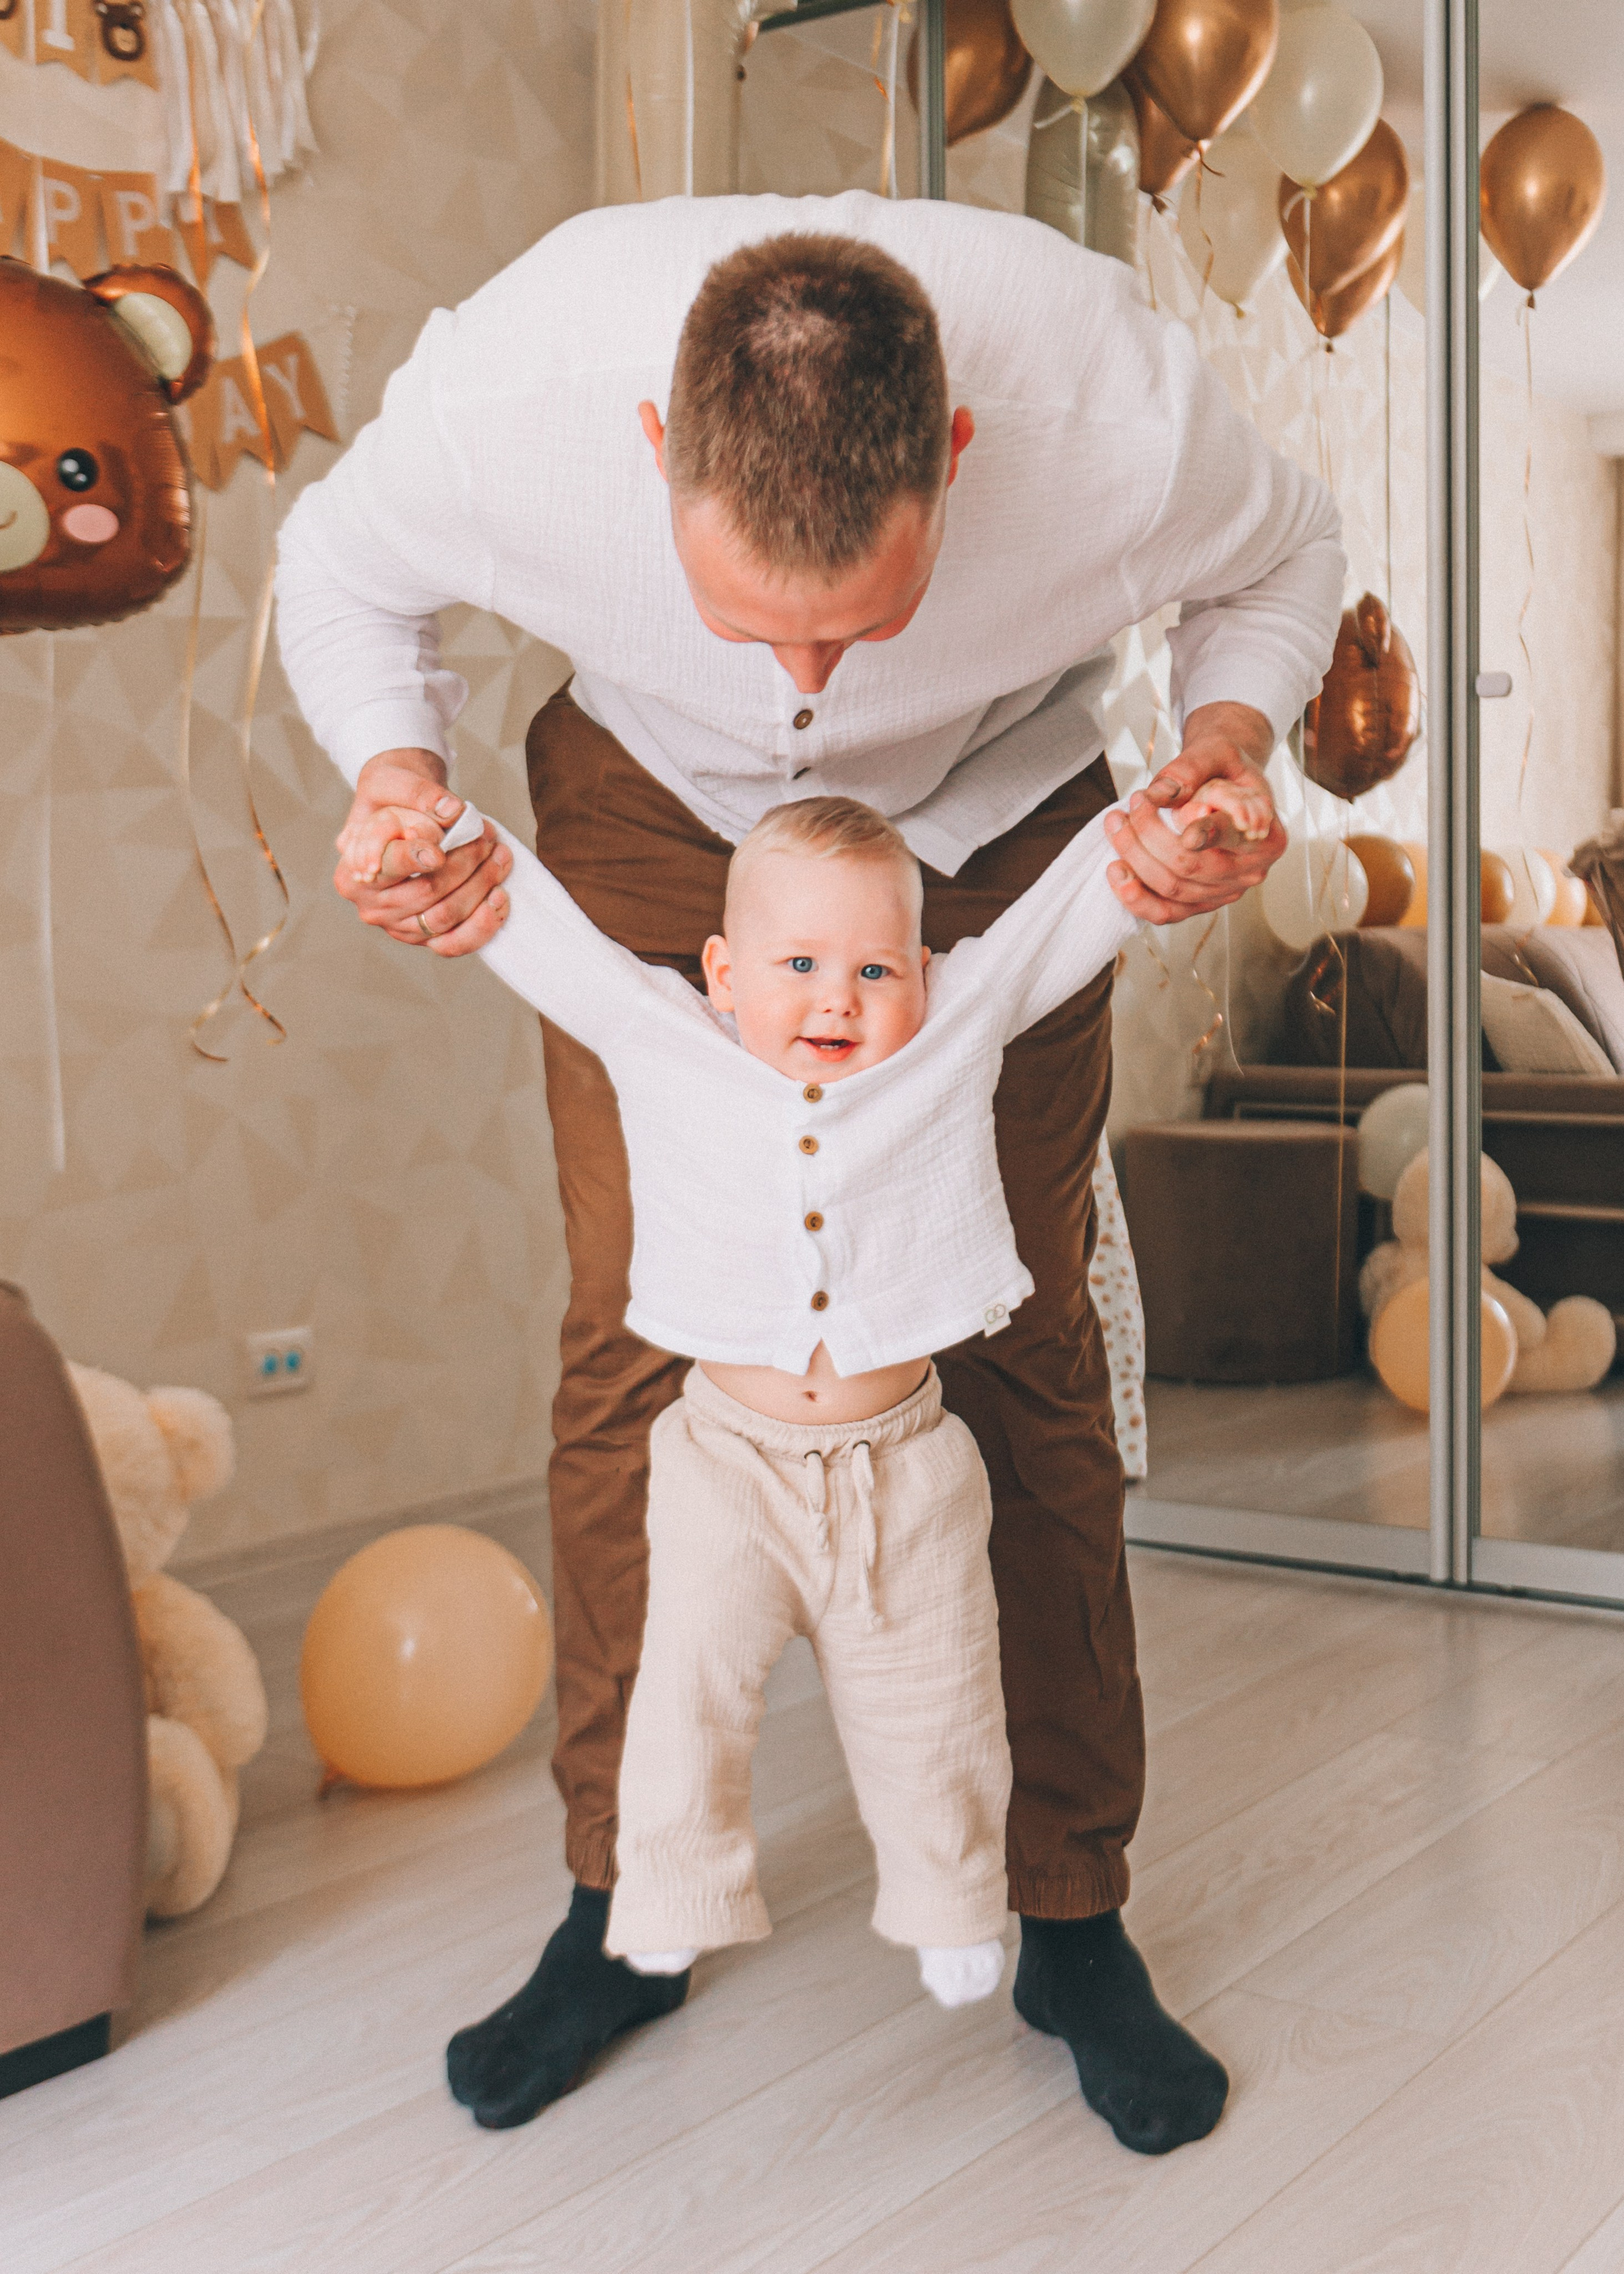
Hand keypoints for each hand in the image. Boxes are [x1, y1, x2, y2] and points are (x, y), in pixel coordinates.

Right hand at [333, 747, 510, 955]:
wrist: (399, 812)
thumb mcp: (393, 780)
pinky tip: (499, 897)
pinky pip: (454, 944)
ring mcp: (397, 927)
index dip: (415, 859)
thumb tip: (451, 810)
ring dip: (481, 888)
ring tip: (500, 856)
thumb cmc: (392, 797)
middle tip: (487, 837)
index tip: (440, 850)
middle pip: (426, 892)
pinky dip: (481, 925)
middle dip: (465, 864)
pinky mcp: (423, 939)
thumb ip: (417, 793)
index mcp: (354, 868)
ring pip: (444, 918)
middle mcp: (370, 905)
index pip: (388, 867)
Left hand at [1104, 700, 1286, 924]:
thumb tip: (1160, 794)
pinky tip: (1115, 871)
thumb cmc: (1225, 768)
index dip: (1206, 834)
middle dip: (1150, 835)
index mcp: (1266, 834)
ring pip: (1172, 889)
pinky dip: (1135, 897)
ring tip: (1116, 824)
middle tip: (1132, 803)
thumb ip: (1190, 769)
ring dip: (1134, 858)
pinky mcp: (1199, 904)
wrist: (1225, 783)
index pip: (1232, 837)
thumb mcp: (1216, 752)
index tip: (1185, 832)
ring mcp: (1224, 892)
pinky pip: (1164, 913)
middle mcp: (1250, 871)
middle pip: (1192, 866)